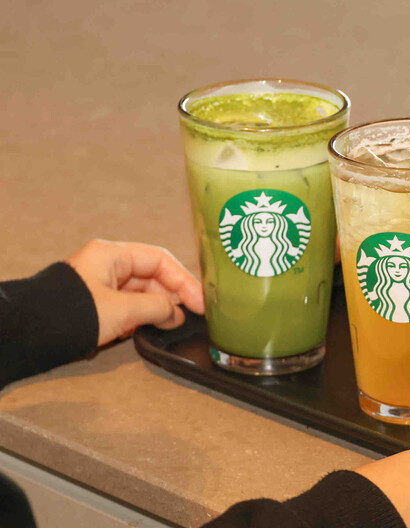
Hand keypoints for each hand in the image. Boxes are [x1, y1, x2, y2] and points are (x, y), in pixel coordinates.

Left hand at [65, 239, 204, 346]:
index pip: (160, 260)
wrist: (30, 335)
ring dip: (157, 309)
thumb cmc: (70, 315)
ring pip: (141, 292)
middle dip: (171, 297)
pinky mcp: (95, 303)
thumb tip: (177, 313)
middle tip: (187, 317)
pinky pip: (127, 305)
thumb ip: (156, 307)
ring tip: (168, 325)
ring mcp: (100, 284)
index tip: (200, 302)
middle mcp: (107, 265)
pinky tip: (145, 329)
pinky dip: (140, 316)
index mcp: (112, 254)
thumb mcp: (122, 310)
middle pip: (152, 276)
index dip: (184, 281)